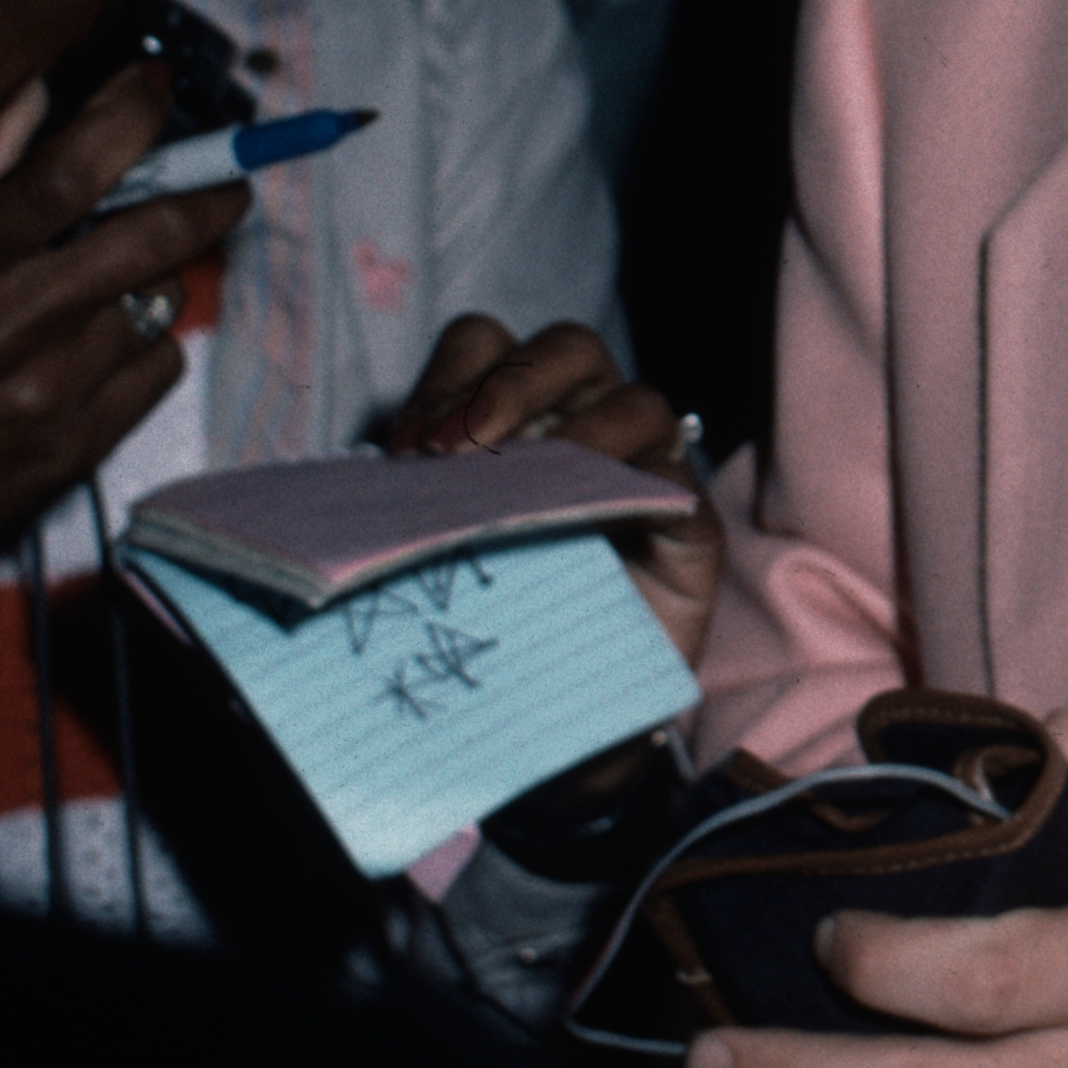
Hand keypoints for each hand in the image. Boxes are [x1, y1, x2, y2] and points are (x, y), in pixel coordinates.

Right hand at [0, 61, 249, 707]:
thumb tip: (39, 97)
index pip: (78, 166)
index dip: (135, 113)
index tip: (154, 88)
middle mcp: (13, 326)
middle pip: (158, 232)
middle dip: (209, 188)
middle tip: (221, 175)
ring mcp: (51, 396)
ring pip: (160, 302)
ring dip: (153, 274)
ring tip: (105, 279)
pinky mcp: (71, 456)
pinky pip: (158, 370)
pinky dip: (144, 344)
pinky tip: (96, 345)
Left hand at [382, 309, 716, 656]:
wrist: (545, 719)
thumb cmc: (488, 622)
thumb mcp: (438, 549)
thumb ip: (420, 501)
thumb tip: (379, 477)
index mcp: (516, 414)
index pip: (485, 349)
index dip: (445, 379)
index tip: (404, 451)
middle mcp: (585, 423)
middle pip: (565, 349)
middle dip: (507, 387)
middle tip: (452, 453)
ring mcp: (645, 469)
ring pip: (637, 401)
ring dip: (577, 430)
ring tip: (519, 486)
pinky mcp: (688, 524)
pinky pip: (674, 483)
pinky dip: (629, 490)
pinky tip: (586, 524)